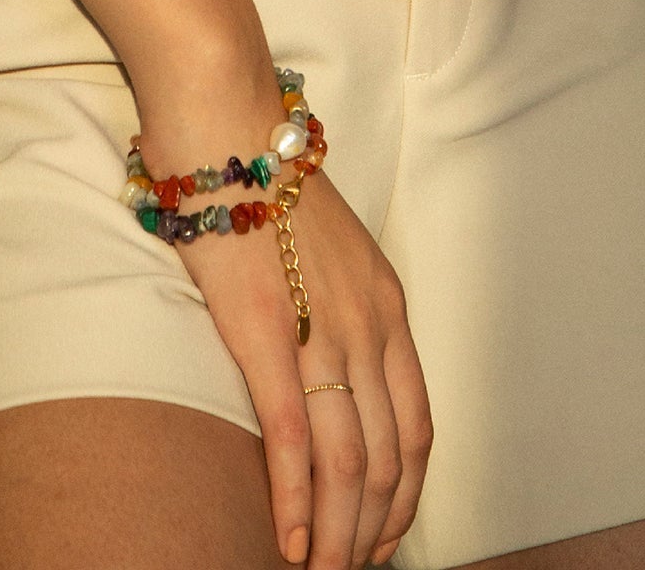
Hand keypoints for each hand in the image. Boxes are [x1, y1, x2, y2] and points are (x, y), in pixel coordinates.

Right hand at [164, 163, 433, 567]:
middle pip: (390, 457)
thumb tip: (322, 370)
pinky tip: (288, 543)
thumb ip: (335, 308)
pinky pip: (295, 436)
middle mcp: (370, 323)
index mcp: (386, 304)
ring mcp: (323, 328)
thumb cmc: (262, 178)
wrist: (227, 119)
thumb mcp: (326, 247)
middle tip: (348, 569)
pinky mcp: (265, 332)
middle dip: (373, 529)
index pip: (417, 426)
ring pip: (351, 462)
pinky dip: (296, 501)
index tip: (383, 536)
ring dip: (338, 534)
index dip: (406, 495)